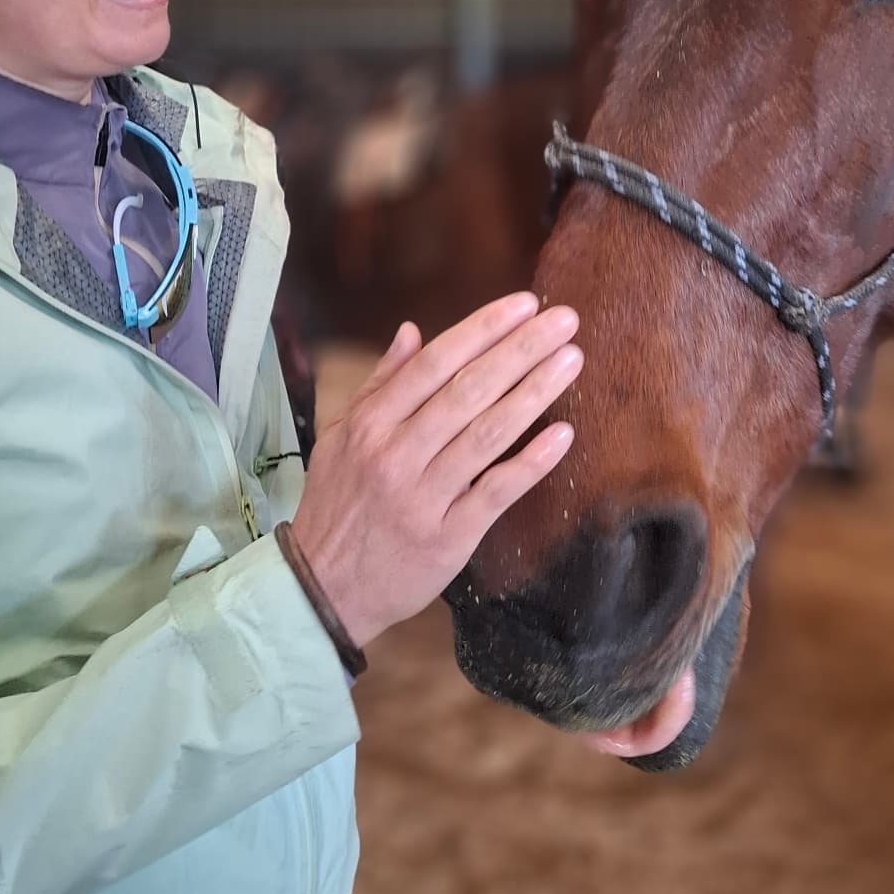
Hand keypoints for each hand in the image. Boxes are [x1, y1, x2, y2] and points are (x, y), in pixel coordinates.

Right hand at [286, 292, 579, 650]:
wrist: (323, 588)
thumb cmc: (338, 504)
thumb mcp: (341, 437)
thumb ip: (381, 383)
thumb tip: (413, 330)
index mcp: (370, 424)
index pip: (435, 364)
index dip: (482, 330)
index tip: (524, 305)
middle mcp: (395, 454)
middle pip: (467, 391)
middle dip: (520, 350)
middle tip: (563, 320)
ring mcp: (423, 498)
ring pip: (486, 435)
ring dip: (534, 393)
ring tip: (571, 361)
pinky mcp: (448, 539)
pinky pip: (496, 493)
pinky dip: (531, 462)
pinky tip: (563, 435)